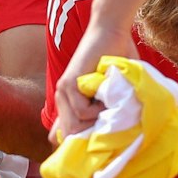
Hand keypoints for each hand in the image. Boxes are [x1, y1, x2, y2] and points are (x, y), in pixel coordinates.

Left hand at [50, 20, 133, 139]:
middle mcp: (62, 97)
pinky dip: (97, 109)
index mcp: (69, 101)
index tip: (95, 148)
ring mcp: (63, 90)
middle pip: (68, 135)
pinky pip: (81, 111)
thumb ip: (108, 109)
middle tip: (110, 128)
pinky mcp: (69, 83)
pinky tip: (106, 95)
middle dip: (89, 138)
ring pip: (74, 126)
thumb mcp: (111, 90)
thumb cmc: (116, 58)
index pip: (61, 135)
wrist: (111, 30)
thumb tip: (116, 138)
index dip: (76, 145)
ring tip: (110, 106)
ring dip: (96, 122)